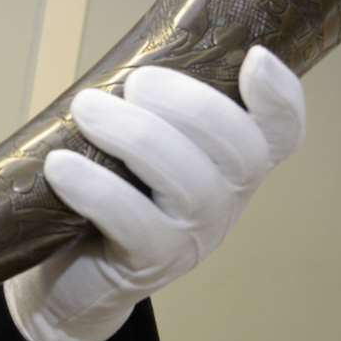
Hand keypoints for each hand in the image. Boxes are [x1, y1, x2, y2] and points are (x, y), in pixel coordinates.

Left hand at [6, 46, 304, 340]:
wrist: (65, 282)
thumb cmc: (99, 198)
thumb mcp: (129, 149)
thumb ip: (143, 109)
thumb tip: (122, 57)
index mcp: (227, 167)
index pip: (281, 134)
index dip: (281, 98)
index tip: (254, 58)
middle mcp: (222, 204)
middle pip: (239, 151)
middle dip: (189, 105)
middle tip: (134, 81)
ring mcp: (190, 240)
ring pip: (190, 185)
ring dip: (137, 137)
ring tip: (87, 108)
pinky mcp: (147, 267)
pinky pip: (135, 225)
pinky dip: (97, 189)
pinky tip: (60, 165)